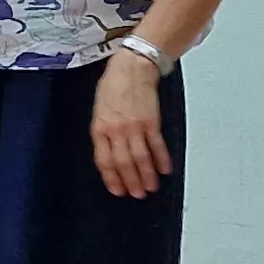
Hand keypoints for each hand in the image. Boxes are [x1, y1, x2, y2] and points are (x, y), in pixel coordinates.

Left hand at [88, 50, 173, 199]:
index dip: (111, 178)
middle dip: (130, 181)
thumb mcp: (98, 110)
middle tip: (137, 194)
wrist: (132, 68)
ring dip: (147, 176)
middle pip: (123, 163)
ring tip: (150, 188)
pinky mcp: (151, 122)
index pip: (104, 160)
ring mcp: (135, 127)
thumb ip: (103, 132)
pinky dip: (162, 159)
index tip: (117, 190)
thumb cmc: (113, 86)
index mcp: (99, 128)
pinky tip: (165, 170)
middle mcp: (116, 130)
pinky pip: (157, 146)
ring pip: (141, 158)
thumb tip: (110, 153)